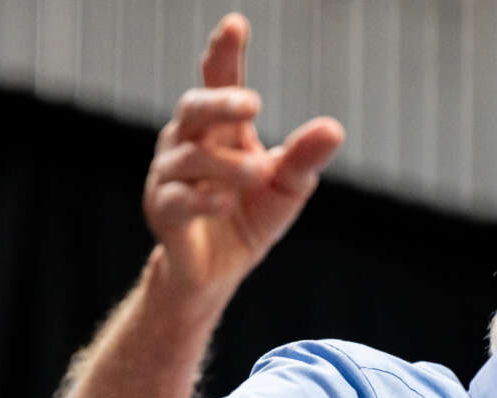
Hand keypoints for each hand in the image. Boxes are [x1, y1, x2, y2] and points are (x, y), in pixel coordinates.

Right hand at [143, 13, 344, 297]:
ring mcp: (170, 176)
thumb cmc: (250, 218)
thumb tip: (333, 128)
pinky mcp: (163, 212)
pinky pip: (177, 199)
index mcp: (220, 129)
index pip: (219, 82)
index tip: (235, 25)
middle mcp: (188, 143)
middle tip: (253, 104)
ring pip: (190, 157)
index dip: (224, 54)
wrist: (218, 272)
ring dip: (228, 164)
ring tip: (260, 173)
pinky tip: (225, 201)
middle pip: (193, 108)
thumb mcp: (288, 187)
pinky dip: (203, 198)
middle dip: (220, 102)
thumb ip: (304, 157)